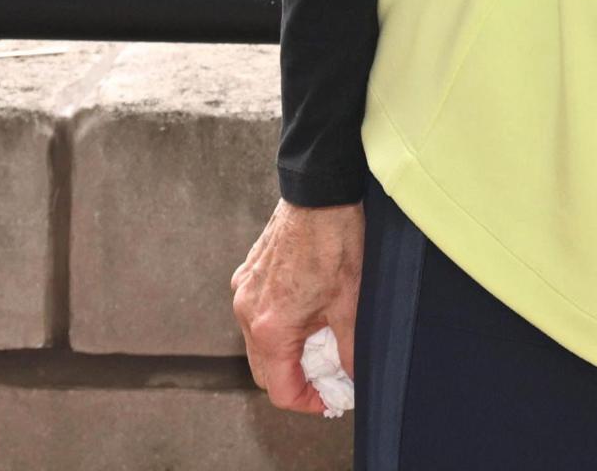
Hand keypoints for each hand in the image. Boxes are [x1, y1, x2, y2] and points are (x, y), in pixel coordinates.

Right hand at [231, 199, 365, 416]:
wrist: (319, 193)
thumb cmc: (334, 242)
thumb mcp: (351, 302)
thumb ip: (350, 349)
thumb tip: (353, 379)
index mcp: (271, 328)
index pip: (280, 390)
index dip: (309, 402)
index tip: (331, 399)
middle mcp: (247, 313)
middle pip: (265, 371)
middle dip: (296, 380)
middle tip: (329, 376)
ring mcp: (243, 292)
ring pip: (259, 343)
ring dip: (287, 352)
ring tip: (322, 342)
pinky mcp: (247, 275)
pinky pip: (257, 315)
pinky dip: (279, 325)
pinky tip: (308, 312)